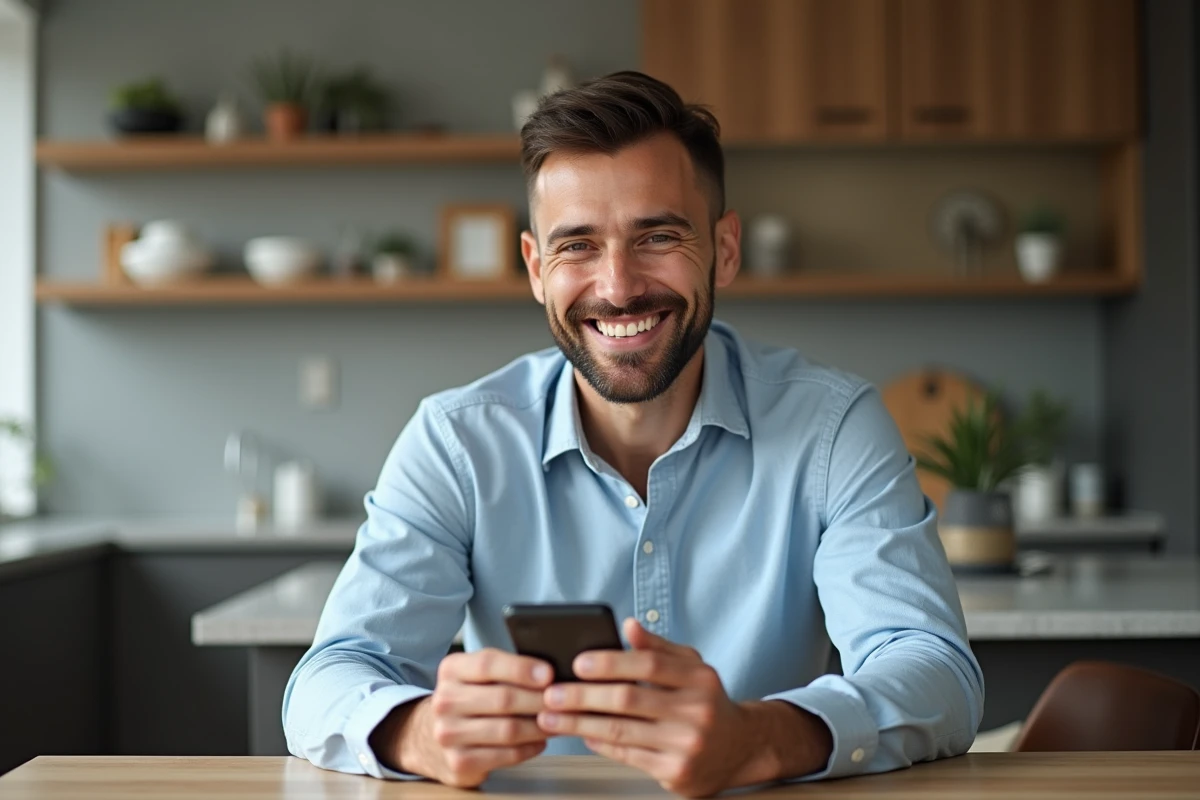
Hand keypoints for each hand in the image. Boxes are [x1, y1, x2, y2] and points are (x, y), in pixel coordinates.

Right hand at [372, 648, 553, 787]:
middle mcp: (445, 700)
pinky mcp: (458, 762)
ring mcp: (449, 734)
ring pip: (507, 730)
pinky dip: (530, 748)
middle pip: (503, 699)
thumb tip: (550, 674)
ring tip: (556, 721)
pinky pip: (505, 755)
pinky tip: (539, 741)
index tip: (549, 674)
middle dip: (539, 700)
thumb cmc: (468, 698)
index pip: (488, 664)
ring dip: (539, 726)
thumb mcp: (475, 675)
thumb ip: (505, 669)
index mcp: (451, 670)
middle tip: (563, 701)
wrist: (428, 735)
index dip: (521, 669)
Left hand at [537, 619, 831, 796]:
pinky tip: (582, 734)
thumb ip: (658, 647)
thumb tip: (627, 625)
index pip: (649, 665)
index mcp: (699, 678)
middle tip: (552, 694)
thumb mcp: (692, 667)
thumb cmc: (707, 700)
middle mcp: (696, 711)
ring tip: (552, 717)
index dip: (611, 663)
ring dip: (580, 724)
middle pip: (629, 700)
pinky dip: (600, 744)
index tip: (578, 663)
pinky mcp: (677, 772)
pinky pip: (628, 755)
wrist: (740, 747)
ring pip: (622, 732)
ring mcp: (687, 744)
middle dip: (583, 696)